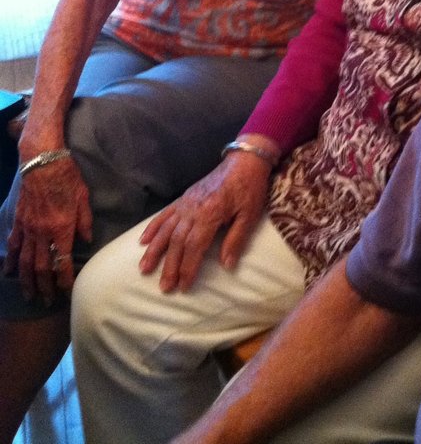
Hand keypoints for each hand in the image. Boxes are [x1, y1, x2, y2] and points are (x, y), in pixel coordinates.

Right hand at [4, 158, 91, 303]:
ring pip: (25, 262)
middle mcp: (43, 233)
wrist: (42, 162)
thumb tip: (87, 240)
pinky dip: (11, 261)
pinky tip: (9, 273)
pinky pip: (14, 245)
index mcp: (62, 228)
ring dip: (27, 281)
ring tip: (29, 295)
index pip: (63, 261)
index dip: (64, 279)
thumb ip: (84, 221)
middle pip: (42, 267)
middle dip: (44, 287)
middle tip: (46, 302)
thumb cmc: (67, 177)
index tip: (67, 292)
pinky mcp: (19, 221)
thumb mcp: (83, 197)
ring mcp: (28, 228)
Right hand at [138, 149, 272, 291]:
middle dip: (170, 266)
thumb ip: (236, 239)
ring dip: (155, 250)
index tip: (183, 286)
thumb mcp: (250, 215)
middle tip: (164, 287)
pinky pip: (165, 213)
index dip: (188, 267)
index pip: (195, 246)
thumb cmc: (250, 189)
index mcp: (210, 213)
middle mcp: (193, 209)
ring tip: (144, 268)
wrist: (244, 161)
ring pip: (166, 229)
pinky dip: (153, 227)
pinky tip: (143, 240)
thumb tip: (226, 266)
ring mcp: (186, 202)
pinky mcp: (184, 197)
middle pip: (177, 241)